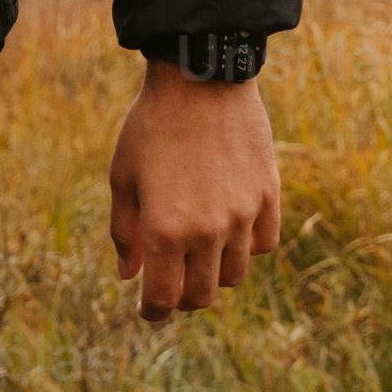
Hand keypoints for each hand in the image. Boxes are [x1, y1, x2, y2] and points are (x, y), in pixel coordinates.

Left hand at [107, 65, 279, 317]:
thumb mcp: (123, 178)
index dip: (153, 312)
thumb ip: (124, 233)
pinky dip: (248, 248)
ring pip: (234, 275)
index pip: (163, 299)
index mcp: (164, 230)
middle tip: (171, 282)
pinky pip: (264, 244)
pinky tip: (230, 232)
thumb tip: (128, 277)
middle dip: (182, 298)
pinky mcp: (267, 196)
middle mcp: (207, 231)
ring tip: (200, 256)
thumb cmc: (151, 126)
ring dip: (214, 275)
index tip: (149, 308)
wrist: (199, 79)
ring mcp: (242, 215)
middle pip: (201, 296)